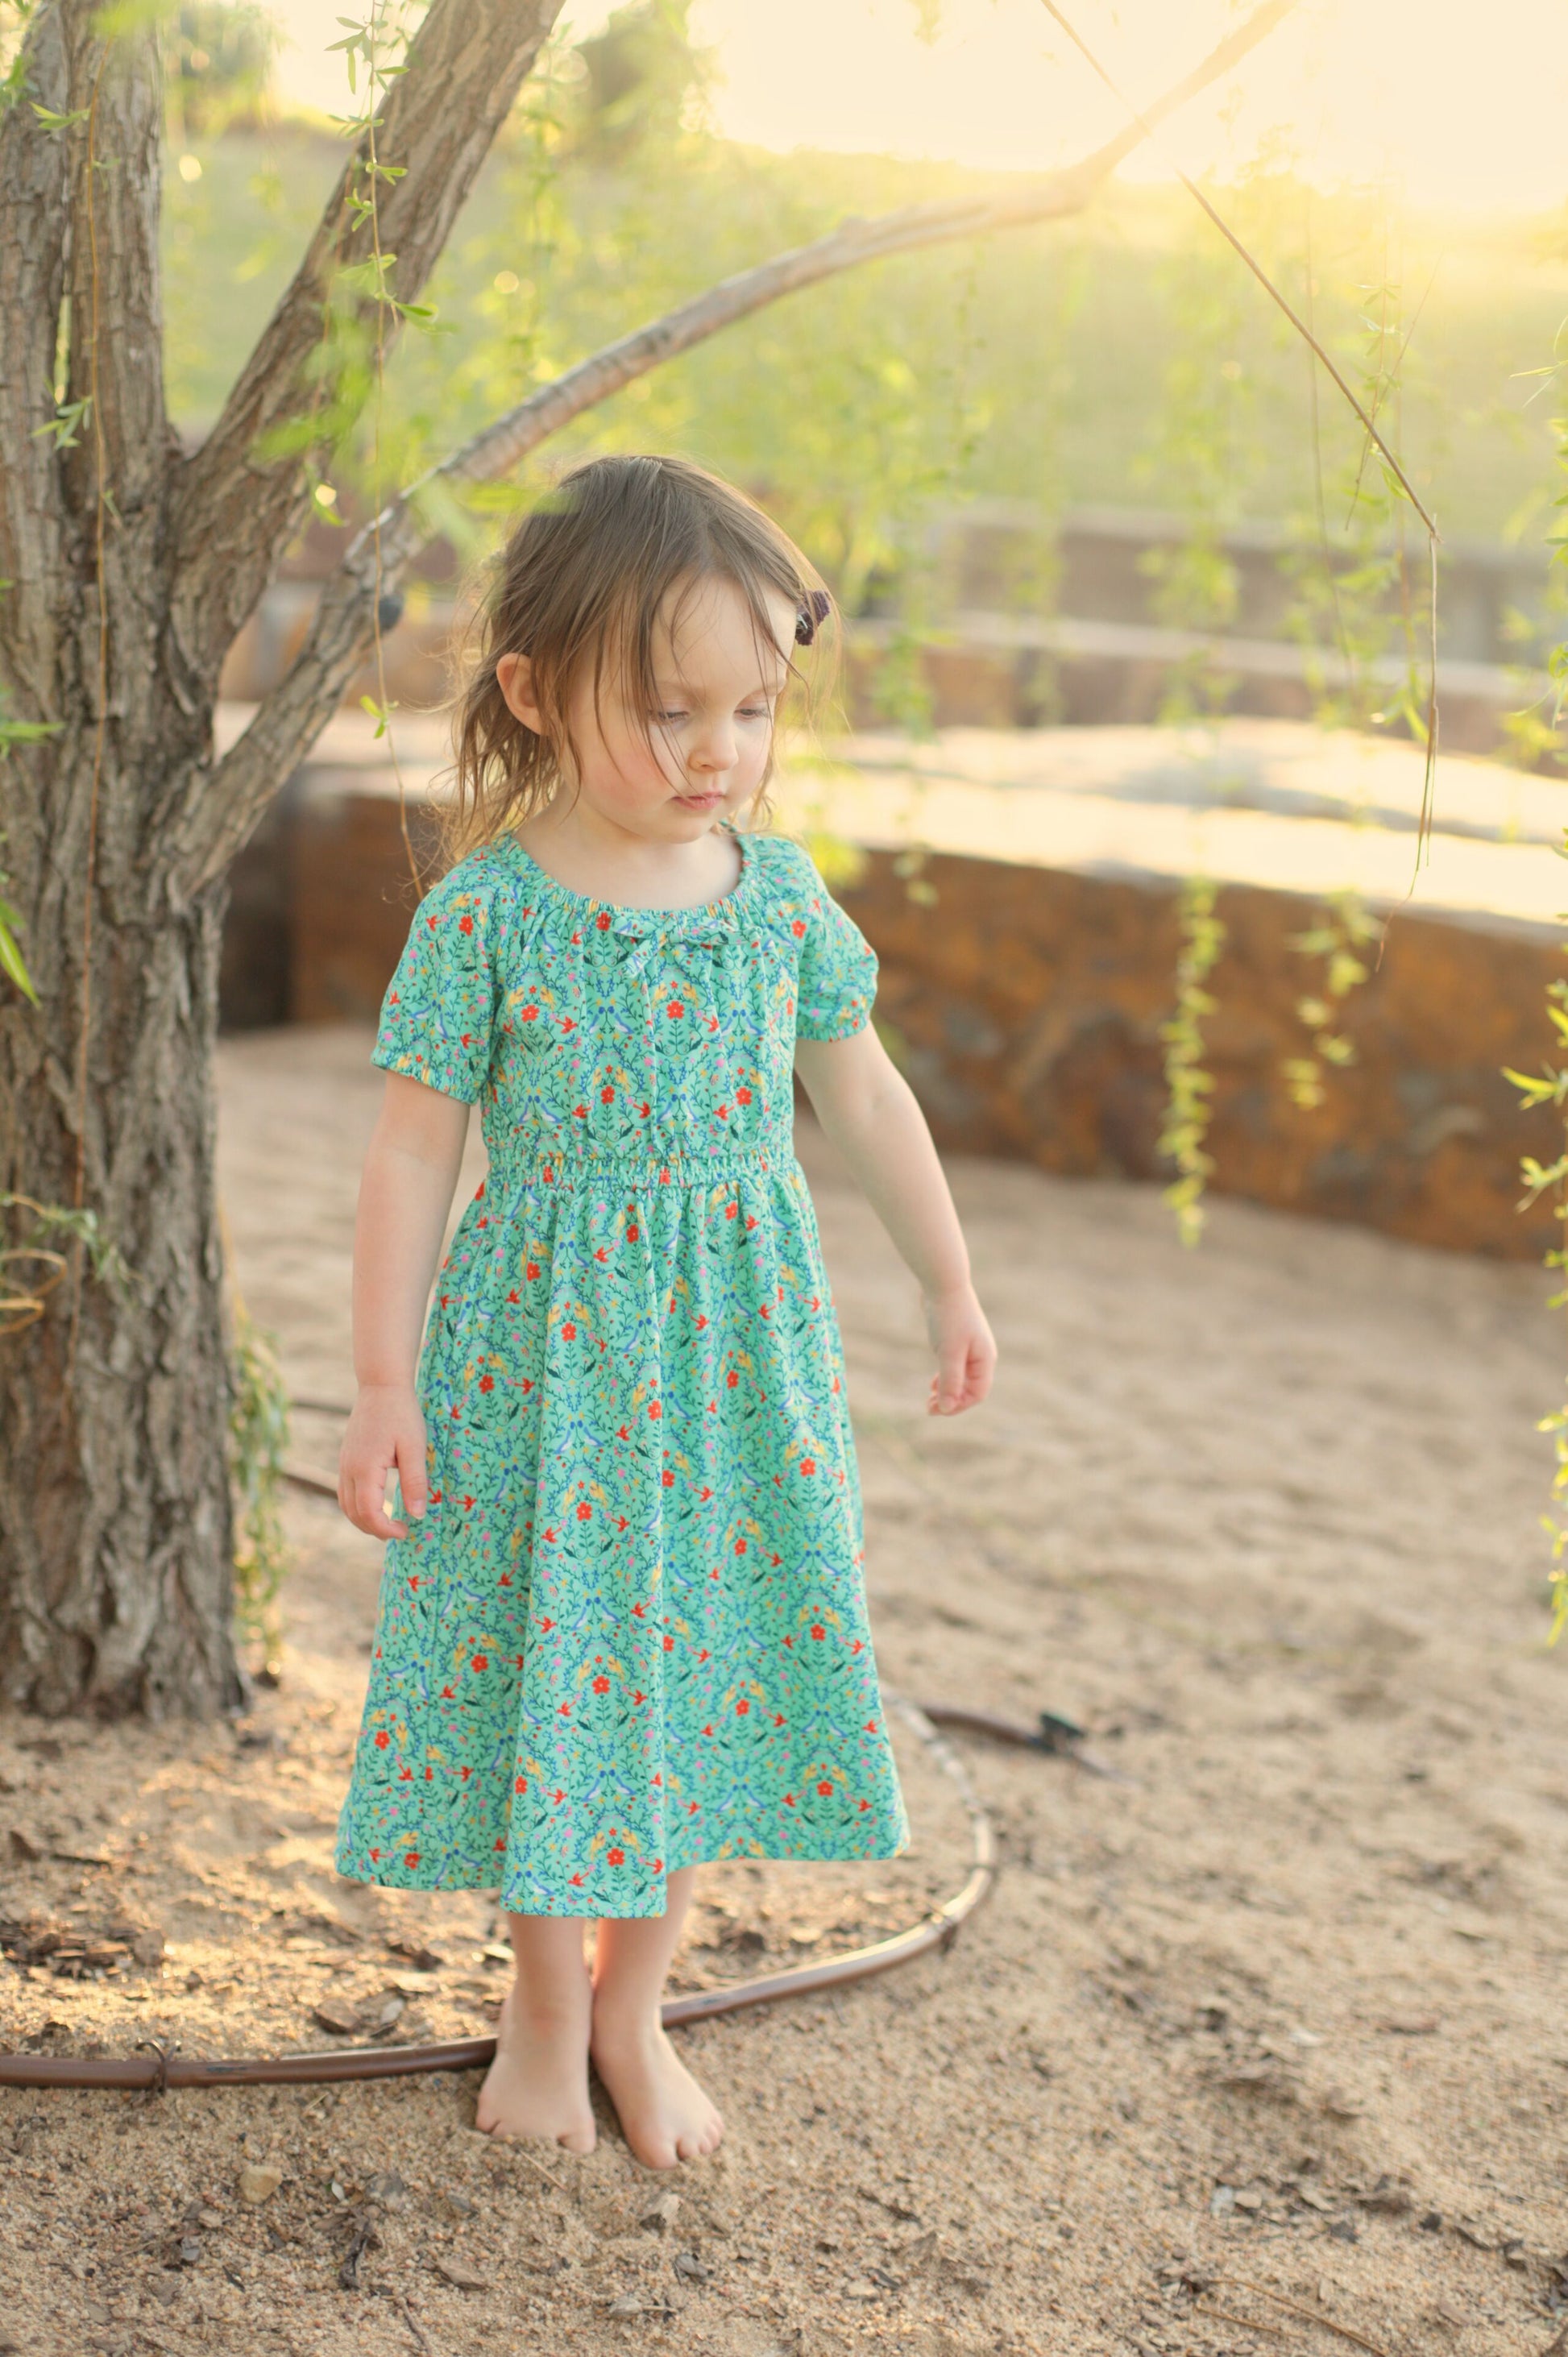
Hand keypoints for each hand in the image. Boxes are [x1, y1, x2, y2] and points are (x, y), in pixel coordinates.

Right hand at [338, 1382, 428, 1539]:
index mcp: (365, 1469)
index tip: (407, 1531)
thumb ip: (415, 1482)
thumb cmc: (401, 1414)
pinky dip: (358, 1506)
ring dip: (364, 1520)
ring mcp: (344, 1463)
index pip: (369, 1513)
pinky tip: (377, 1504)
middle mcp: (348, 1469)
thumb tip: (418, 1515)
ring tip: (388, 1524)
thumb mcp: (415, 1448)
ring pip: (345, 1504)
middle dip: (374, 1529)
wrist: (381, 1385)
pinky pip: (345, 1491)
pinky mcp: (346, 1458)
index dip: (386, 1529)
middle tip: (400, 1532)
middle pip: (353, 1513)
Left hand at [922, 1281, 996, 1415]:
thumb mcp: (949, 1353)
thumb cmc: (949, 1318)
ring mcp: (970, 1348)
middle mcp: (981, 1356)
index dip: (959, 1406)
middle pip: (970, 1389)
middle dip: (951, 1401)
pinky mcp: (957, 1341)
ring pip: (961, 1380)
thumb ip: (950, 1381)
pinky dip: (944, 1378)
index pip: (978, 1394)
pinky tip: (932, 1384)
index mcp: (985, 1359)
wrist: (944, 1285)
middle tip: (928, 1409)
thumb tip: (947, 1408)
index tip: (937, 1410)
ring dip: (947, 1392)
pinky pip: (954, 1368)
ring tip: (929, 1400)